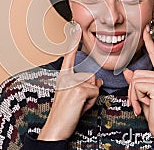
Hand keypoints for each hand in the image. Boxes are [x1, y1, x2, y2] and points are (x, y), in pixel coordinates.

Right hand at [38, 23, 102, 140]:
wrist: (56, 127)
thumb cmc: (64, 113)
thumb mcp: (74, 96)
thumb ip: (84, 85)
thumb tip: (97, 81)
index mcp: (63, 77)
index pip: (69, 56)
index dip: (73, 40)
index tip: (76, 26)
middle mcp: (66, 77)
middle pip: (90, 76)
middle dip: (90, 90)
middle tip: (78, 102)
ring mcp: (72, 83)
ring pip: (94, 85)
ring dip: (91, 97)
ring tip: (79, 105)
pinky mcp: (79, 90)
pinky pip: (95, 92)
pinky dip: (91, 102)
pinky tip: (81, 107)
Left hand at [123, 25, 153, 148]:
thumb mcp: (142, 95)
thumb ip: (136, 83)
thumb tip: (128, 72)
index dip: (149, 43)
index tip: (145, 30)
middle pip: (136, 73)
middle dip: (132, 89)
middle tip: (139, 102)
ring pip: (134, 80)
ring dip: (133, 95)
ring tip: (142, 104)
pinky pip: (136, 86)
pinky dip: (135, 97)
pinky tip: (144, 105)